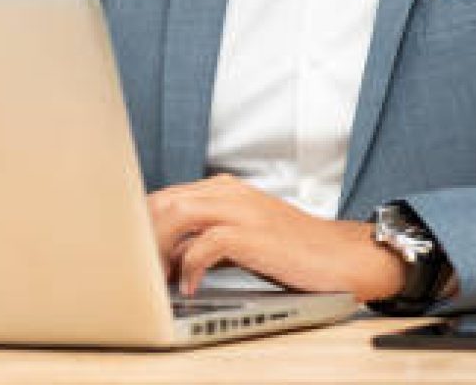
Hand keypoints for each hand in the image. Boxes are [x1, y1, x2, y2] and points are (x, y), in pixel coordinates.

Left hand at [147, 173, 404, 301]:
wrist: (344, 255)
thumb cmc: (296, 251)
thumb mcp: (245, 237)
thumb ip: (209, 239)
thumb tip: (172, 258)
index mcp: (224, 190)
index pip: (166, 195)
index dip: (143, 222)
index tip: (130, 250)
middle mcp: (229, 193)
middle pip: (165, 200)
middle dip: (143, 234)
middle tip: (134, 267)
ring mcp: (241, 210)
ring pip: (178, 214)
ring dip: (159, 247)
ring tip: (155, 277)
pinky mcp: (253, 234)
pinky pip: (206, 244)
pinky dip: (190, 265)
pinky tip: (188, 287)